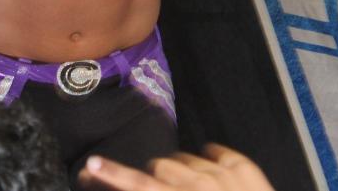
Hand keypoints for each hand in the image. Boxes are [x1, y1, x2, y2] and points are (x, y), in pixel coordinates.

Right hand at [79, 145, 273, 190]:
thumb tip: (142, 183)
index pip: (139, 184)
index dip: (112, 175)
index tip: (92, 167)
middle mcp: (200, 186)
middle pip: (159, 166)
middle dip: (155, 178)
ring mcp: (224, 175)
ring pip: (185, 158)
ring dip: (181, 172)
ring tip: (190, 190)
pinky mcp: (245, 170)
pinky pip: (217, 151)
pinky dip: (210, 161)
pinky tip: (211, 173)